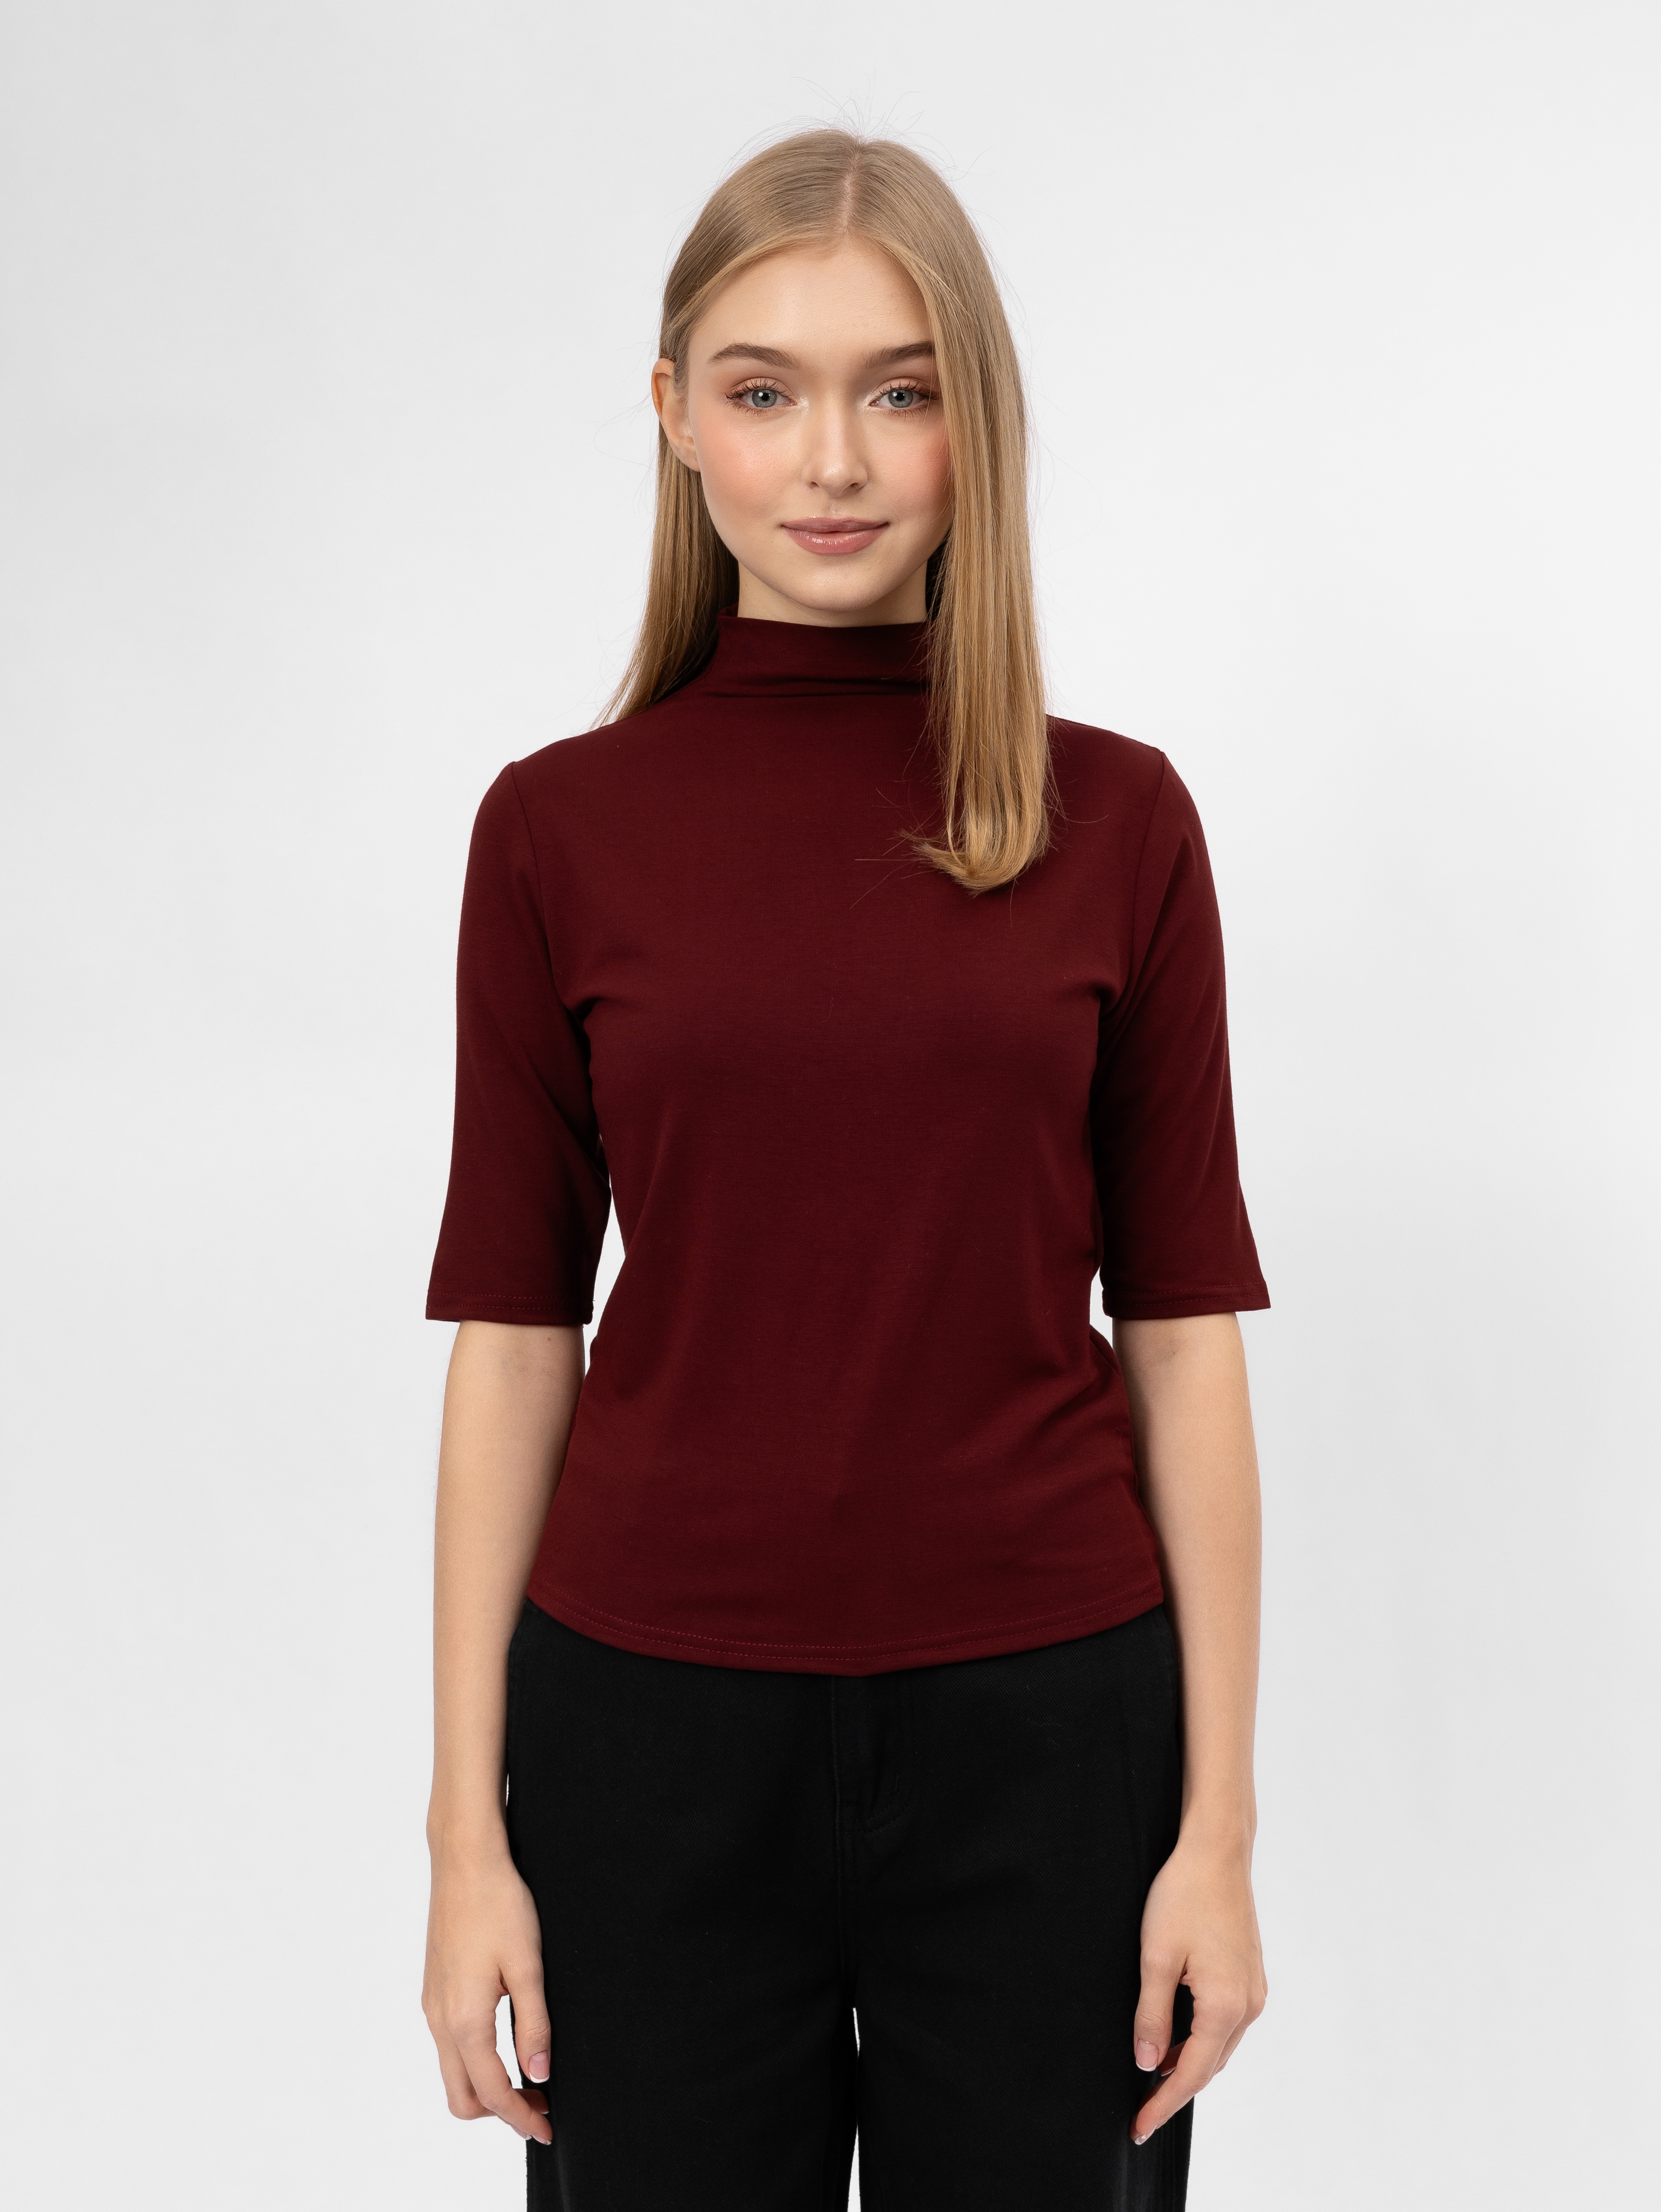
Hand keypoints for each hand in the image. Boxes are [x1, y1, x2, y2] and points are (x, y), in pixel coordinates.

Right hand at [422, 1837, 552, 2146]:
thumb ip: (534, 2024)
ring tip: (528, 2077)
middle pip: (461, 2097)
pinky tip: (503, 2043)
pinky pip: (447, 2045)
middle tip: (541, 2106)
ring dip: (486, 2087)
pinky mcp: (433, 1989)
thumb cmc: (498, 1904)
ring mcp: (432, 2005)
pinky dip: (473, 2061)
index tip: (547, 2128)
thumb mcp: (528, 1965)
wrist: (464, 1860)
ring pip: (452, 2072)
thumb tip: (539, 2073)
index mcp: (464, 2019)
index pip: (491, 2093)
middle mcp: (439, 2019)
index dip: (521, 2117)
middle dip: (500, 2112)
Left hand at [1129, 1831, 1266, 2144]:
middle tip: (1140, 2112)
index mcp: (1226, 2006)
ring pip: (1219, 2046)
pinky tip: (1177, 2038)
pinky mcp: (1251, 1975)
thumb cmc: (1183, 1895)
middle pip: (1210, 2066)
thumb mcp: (1156, 1957)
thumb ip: (1152, 2016)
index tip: (1138, 2128)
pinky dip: (1202, 2039)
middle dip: (1174, 2091)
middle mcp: (1248, 2005)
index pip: (1191, 2074)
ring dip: (1189, 2064)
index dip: (1162, 2104)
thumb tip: (1148, 2064)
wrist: (1217, 1851)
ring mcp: (1254, 1990)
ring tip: (1153, 2078)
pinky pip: (1226, 2023)